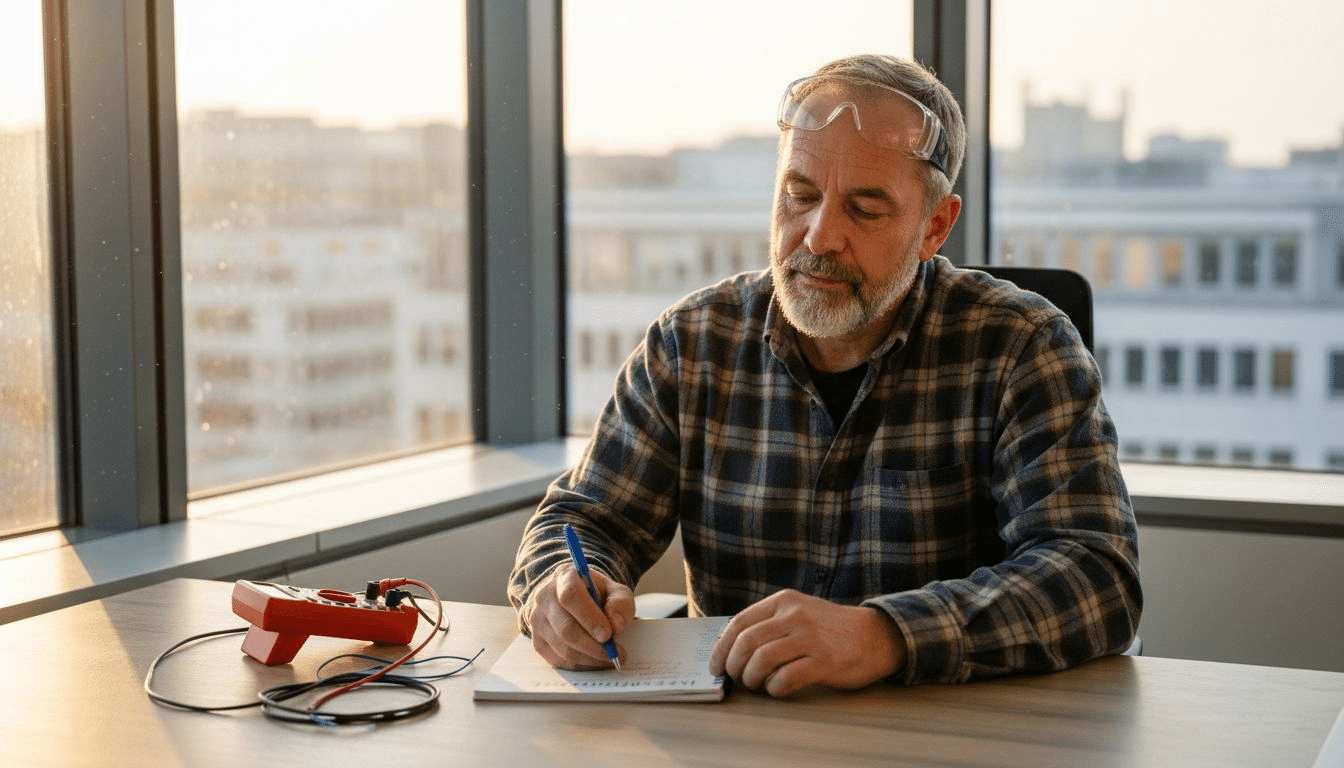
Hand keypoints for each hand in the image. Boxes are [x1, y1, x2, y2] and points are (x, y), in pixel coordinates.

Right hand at [523, 565, 634, 669]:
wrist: (572, 597)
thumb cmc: (595, 593)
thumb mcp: (614, 590)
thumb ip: (620, 604)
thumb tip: (615, 626)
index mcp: (564, 578)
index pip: (570, 597)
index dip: (589, 618)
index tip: (608, 634)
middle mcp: (544, 597)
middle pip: (566, 628)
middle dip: (593, 646)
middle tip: (614, 653)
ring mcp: (537, 621)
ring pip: (563, 648)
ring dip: (590, 658)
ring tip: (610, 658)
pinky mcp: (537, 641)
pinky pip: (558, 660)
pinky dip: (581, 665)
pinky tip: (595, 661)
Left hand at [709, 589, 906, 697]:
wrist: (874, 635)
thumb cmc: (829, 629)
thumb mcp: (797, 613)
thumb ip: (768, 624)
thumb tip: (727, 647)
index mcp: (783, 601)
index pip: (739, 623)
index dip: (721, 647)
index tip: (716, 666)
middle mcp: (795, 615)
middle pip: (747, 642)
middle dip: (734, 666)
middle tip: (736, 679)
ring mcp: (811, 637)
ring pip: (762, 660)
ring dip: (752, 679)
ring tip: (758, 684)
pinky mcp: (825, 661)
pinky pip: (786, 678)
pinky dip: (774, 688)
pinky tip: (778, 689)